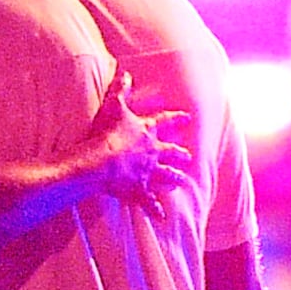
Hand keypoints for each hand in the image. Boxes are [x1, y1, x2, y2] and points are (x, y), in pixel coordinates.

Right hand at [75, 77, 201, 215]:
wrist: (101, 161)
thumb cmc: (106, 132)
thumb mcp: (113, 105)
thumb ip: (121, 88)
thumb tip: (126, 72)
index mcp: (146, 132)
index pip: (165, 122)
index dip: (177, 119)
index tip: (188, 118)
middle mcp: (151, 152)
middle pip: (169, 152)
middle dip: (179, 154)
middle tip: (189, 157)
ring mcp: (146, 172)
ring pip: (165, 176)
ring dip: (173, 178)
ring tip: (181, 182)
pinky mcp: (137, 189)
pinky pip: (148, 202)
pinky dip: (155, 210)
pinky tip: (162, 218)